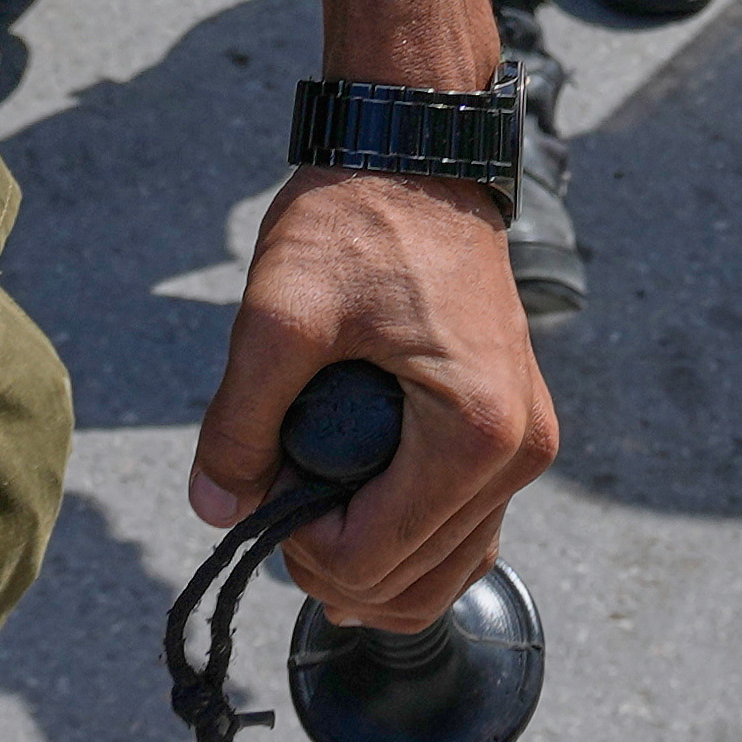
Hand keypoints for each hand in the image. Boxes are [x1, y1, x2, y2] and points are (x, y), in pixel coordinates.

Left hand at [192, 166, 554, 626]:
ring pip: (446, 571)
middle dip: (333, 566)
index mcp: (476, 434)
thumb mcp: (278, 314)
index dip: (301, 548)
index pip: (377, 560)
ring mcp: (525, 445)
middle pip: (417, 586)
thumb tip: (216, 508)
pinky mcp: (514, 430)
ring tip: (308, 498)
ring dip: (371, 561)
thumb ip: (241, 419)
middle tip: (276, 499)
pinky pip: (465, 528)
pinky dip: (408, 538)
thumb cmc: (356, 222)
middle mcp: (520, 453)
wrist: (415, 155)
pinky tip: (351, 505)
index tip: (261, 488)